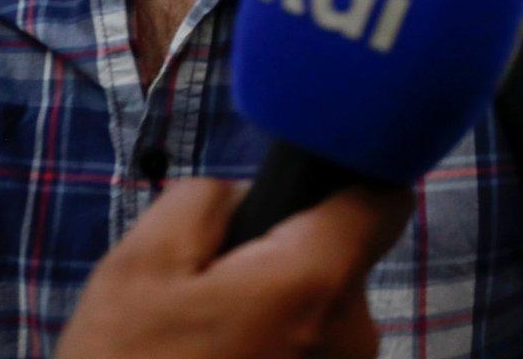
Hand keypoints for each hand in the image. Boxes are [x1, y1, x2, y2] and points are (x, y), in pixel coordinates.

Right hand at [56, 179, 411, 358]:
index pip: (383, 201)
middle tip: (208, 289)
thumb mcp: (139, 264)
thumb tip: (250, 194)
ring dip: (274, 315)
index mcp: (314, 283)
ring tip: (202, 344)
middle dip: (281, 258)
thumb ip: (208, 198)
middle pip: (338, 260)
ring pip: (320, 314)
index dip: (351, 181)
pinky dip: (272, 355)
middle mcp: (353, 337)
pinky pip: (310, 356)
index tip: (307, 188)